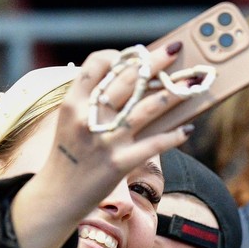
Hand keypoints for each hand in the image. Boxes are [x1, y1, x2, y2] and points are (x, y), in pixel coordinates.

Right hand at [12, 44, 193, 247]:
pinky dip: (173, 136)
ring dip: (172, 94)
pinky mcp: (119, 163)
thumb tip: (131, 83)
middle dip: (155, 62)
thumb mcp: (71, 123)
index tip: (135, 55)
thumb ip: (91, 103)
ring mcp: (105, 141)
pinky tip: (187, 129)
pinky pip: (153, 145)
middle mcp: (89, 118)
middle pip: (127, 80)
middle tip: (175, 51)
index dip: (119, 55)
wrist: (58, 196)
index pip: (97, 65)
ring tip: (190, 85)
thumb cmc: (69, 157)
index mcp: (73, 104)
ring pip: (145, 108)